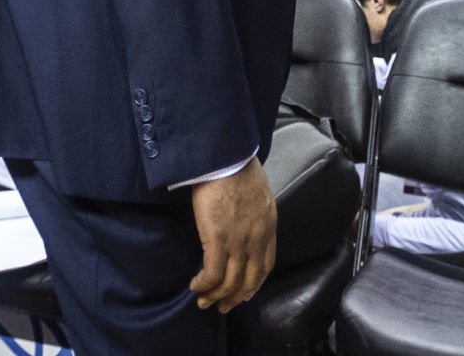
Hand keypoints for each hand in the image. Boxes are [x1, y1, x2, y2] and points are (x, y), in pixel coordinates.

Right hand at [189, 158, 276, 312]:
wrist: (227, 157)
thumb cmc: (238, 169)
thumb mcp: (258, 195)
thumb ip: (255, 213)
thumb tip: (244, 223)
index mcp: (268, 226)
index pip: (266, 265)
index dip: (254, 283)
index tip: (244, 292)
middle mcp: (257, 238)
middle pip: (250, 279)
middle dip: (236, 297)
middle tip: (222, 306)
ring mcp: (238, 240)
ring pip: (230, 281)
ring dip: (216, 295)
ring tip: (204, 301)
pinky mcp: (217, 239)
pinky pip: (213, 273)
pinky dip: (204, 284)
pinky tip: (195, 286)